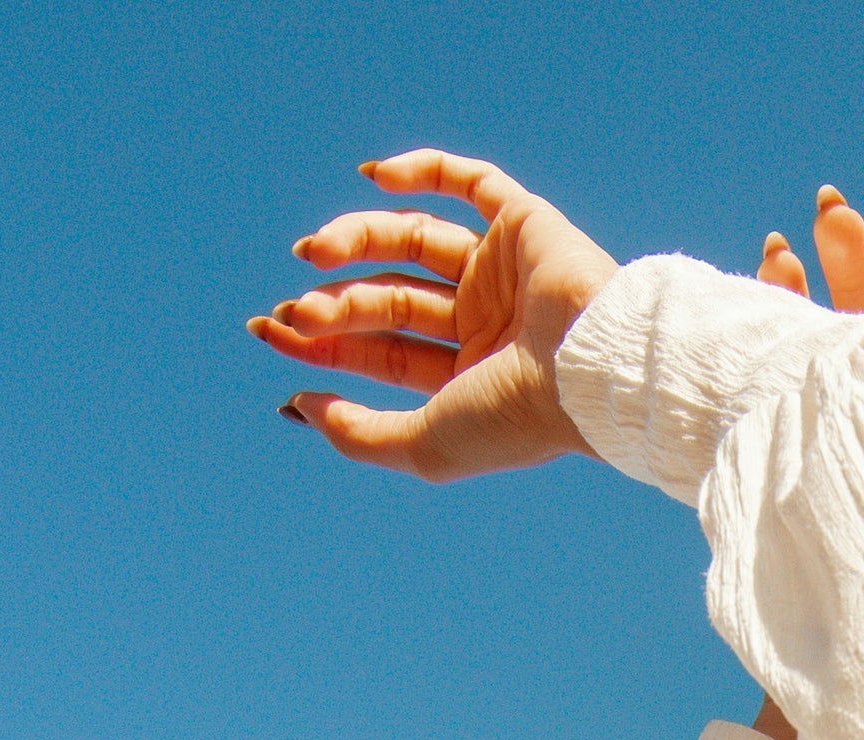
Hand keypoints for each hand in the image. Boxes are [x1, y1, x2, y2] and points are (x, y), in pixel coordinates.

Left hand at [248, 151, 617, 480]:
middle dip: (333, 302)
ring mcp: (502, 272)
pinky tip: (373, 177)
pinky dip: (420, 170)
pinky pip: (469, 181)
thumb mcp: (424, 446)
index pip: (384, 351)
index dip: (325, 341)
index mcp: (470, 377)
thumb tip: (297, 404)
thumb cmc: (517, 418)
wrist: (591, 371)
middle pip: (389, 298)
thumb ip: (359, 436)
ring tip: (314, 251)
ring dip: (355, 238)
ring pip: (411, 240)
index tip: (272, 330)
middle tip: (295, 310)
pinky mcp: (524, 224)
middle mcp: (484, 323)